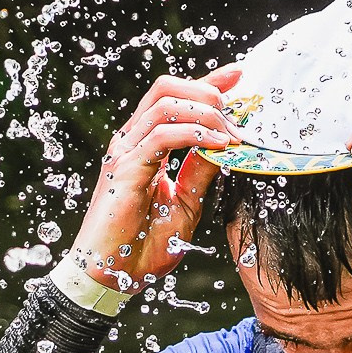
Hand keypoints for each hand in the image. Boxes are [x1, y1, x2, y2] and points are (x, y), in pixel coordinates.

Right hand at [69, 66, 240, 291]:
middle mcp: (131, 141)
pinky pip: (161, 136)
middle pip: (166, 88)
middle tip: (236, 113)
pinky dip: (194, 134)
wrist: (112, 277)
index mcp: (143, 145)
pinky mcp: (125, 169)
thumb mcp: (185, 204)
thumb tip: (224, 147)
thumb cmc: (141, 246)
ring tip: (231, 133)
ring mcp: (125, 152)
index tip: (238, 75)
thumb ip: (199, 173)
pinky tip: (218, 145)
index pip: (174, 98)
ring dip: (206, 113)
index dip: (207, 82)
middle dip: (206, 90)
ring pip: (165, 104)